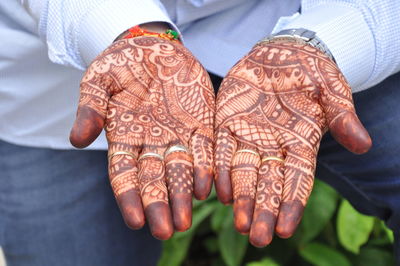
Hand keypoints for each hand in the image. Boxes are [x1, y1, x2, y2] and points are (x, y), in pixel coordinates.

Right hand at [70, 36, 214, 238]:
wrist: (153, 47)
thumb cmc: (121, 64)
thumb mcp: (98, 81)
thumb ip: (90, 109)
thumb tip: (76, 140)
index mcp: (124, 138)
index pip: (124, 175)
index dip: (130, 198)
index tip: (135, 220)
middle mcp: (151, 144)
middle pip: (154, 180)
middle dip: (159, 206)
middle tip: (165, 231)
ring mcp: (176, 136)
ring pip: (180, 171)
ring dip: (183, 196)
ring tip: (185, 221)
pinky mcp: (199, 124)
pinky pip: (204, 150)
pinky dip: (205, 169)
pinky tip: (207, 189)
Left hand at [214, 40, 370, 245]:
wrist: (281, 53)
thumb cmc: (311, 72)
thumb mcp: (331, 90)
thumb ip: (343, 117)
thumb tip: (363, 145)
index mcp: (301, 143)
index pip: (298, 180)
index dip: (291, 204)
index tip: (285, 229)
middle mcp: (274, 146)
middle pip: (268, 184)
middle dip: (263, 211)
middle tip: (257, 237)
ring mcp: (249, 135)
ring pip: (243, 173)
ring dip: (240, 199)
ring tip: (238, 223)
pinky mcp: (227, 122)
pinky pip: (222, 150)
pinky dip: (220, 171)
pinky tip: (218, 193)